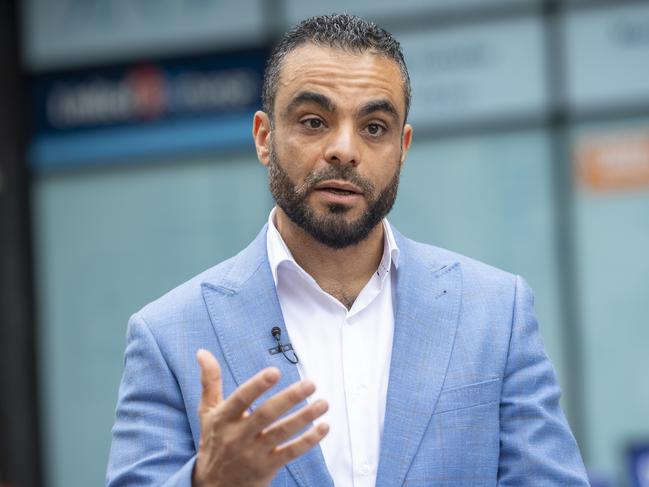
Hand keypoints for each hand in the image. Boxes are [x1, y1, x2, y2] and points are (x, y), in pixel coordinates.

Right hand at [192, 349, 328, 486]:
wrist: (211, 485)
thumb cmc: (214, 440)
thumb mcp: (207, 412)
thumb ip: (209, 381)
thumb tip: (202, 352)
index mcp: (224, 418)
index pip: (241, 399)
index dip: (257, 385)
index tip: (275, 372)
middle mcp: (238, 435)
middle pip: (266, 414)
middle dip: (290, 398)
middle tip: (310, 383)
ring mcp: (253, 453)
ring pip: (281, 433)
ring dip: (304, 417)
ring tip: (323, 403)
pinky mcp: (267, 467)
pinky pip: (290, 453)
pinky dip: (308, 441)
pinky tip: (323, 427)